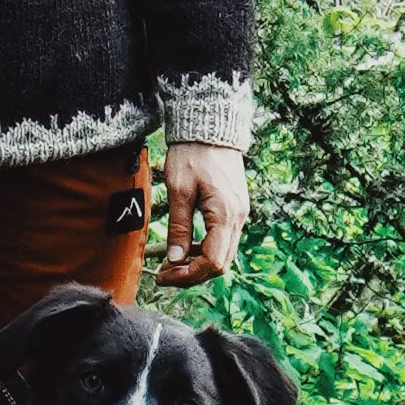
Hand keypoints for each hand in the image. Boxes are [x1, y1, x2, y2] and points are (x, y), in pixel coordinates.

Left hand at [157, 141, 248, 286]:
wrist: (210, 128)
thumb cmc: (193, 154)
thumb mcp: (179, 190)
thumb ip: (179, 227)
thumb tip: (174, 259)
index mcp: (225, 215)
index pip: (212, 262)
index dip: (188, 275)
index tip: (165, 276)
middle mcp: (239, 218)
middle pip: (220, 263)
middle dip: (192, 274)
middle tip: (165, 274)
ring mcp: (240, 214)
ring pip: (223, 253)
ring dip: (199, 263)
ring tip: (172, 262)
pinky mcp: (235, 209)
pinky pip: (224, 239)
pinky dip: (205, 249)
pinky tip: (186, 246)